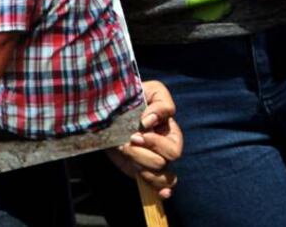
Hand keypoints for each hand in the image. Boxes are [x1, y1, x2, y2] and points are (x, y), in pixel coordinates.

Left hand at [106, 80, 182, 197]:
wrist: (114, 110)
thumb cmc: (136, 97)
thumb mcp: (152, 91)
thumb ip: (160, 104)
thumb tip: (149, 121)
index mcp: (171, 130)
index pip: (172, 148)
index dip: (153, 143)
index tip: (135, 134)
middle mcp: (165, 148)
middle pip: (164, 162)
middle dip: (143, 155)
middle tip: (127, 143)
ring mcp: (153, 160)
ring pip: (157, 174)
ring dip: (138, 164)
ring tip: (125, 150)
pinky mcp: (141, 169)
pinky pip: (159, 186)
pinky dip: (161, 190)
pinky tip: (161, 194)